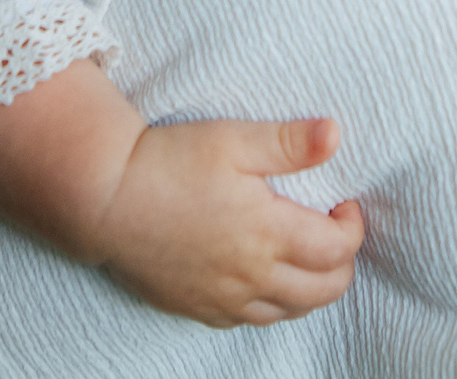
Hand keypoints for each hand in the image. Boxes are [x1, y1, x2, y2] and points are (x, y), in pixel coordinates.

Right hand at [89, 115, 364, 328]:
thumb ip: (289, 142)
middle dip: (342, 263)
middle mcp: (251, 276)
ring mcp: (223, 298)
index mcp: (267, 233)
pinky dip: (273, 304)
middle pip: (325, 291)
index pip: (338, 249)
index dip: (353, 227)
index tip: (343, 202)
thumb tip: (335, 134)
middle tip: (331, 229)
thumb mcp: (232, 139)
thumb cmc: (167, 161)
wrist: (103, 197)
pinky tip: (264, 275)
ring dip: (311, 287)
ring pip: (290, 312)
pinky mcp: (197, 308)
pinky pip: (250, 321)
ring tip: (304, 253)